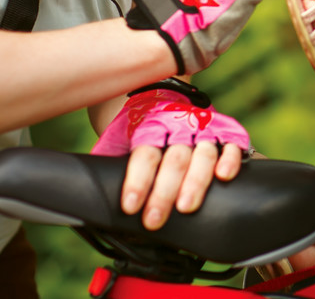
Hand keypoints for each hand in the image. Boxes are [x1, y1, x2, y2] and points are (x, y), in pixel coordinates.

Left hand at [91, 83, 248, 229]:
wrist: (163, 93)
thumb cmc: (139, 126)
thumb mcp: (118, 136)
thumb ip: (108, 157)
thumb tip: (82, 186)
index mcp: (151, 127)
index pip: (144, 155)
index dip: (138, 181)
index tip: (130, 206)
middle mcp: (179, 127)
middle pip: (173, 160)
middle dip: (163, 192)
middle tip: (154, 220)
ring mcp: (204, 129)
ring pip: (202, 155)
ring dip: (195, 182)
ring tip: (187, 208)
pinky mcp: (225, 132)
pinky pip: (232, 145)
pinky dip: (230, 159)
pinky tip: (224, 176)